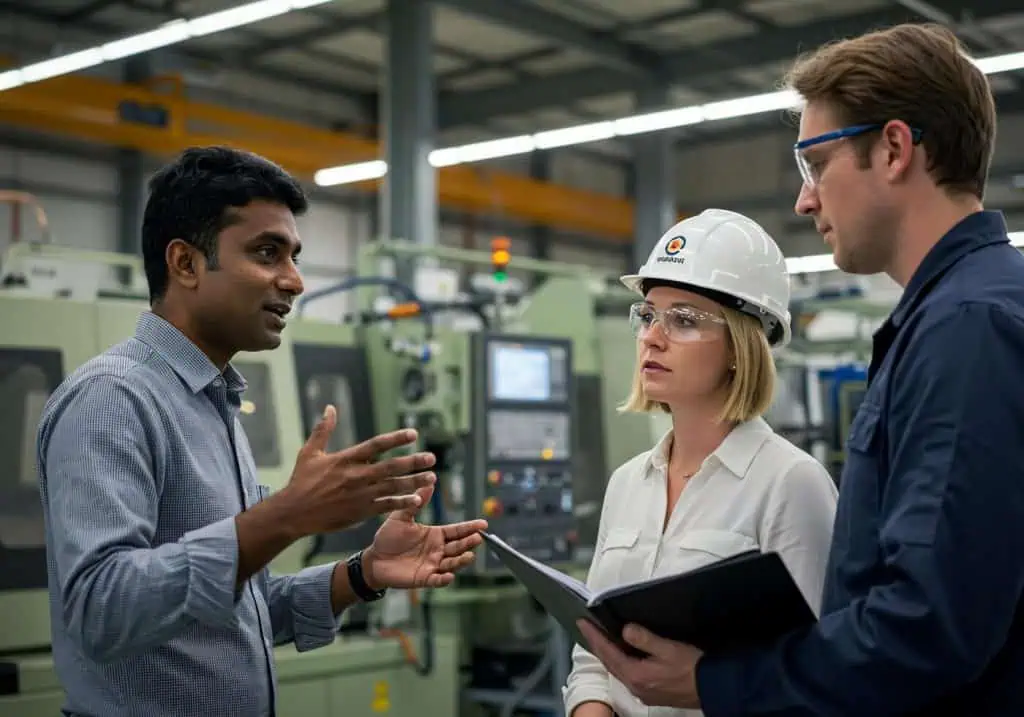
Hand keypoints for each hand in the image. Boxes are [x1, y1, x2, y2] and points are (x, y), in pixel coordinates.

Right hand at [279, 405, 436, 536]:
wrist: (293, 513)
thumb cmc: (301, 481)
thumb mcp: (309, 452)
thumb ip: (323, 430)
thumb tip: (330, 407)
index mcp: (346, 459)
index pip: (376, 445)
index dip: (396, 438)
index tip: (414, 433)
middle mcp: (356, 475)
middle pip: (391, 466)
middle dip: (413, 462)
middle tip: (432, 457)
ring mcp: (360, 494)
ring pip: (393, 486)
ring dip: (414, 481)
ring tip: (431, 477)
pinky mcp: (360, 512)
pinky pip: (386, 506)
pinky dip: (403, 502)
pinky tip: (418, 499)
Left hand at [363, 484, 487, 588]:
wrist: (374, 559)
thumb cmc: (388, 538)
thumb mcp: (402, 517)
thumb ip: (416, 502)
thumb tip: (429, 482)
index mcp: (435, 535)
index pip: (457, 531)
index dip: (470, 528)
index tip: (483, 524)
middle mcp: (438, 550)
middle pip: (458, 546)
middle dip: (469, 543)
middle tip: (478, 538)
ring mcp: (432, 565)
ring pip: (452, 563)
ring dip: (461, 560)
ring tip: (469, 556)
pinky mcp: (424, 578)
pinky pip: (437, 580)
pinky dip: (444, 579)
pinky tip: (449, 576)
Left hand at [577, 620, 702, 709]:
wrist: (713, 688)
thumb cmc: (692, 667)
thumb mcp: (668, 648)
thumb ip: (645, 639)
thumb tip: (625, 629)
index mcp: (636, 675)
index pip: (608, 652)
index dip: (594, 636)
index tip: (582, 622)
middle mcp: (635, 686)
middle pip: (609, 662)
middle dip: (597, 644)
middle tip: (587, 628)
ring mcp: (643, 691)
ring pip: (618, 669)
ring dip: (607, 653)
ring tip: (600, 638)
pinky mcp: (651, 692)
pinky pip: (627, 674)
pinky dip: (619, 661)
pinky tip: (621, 653)